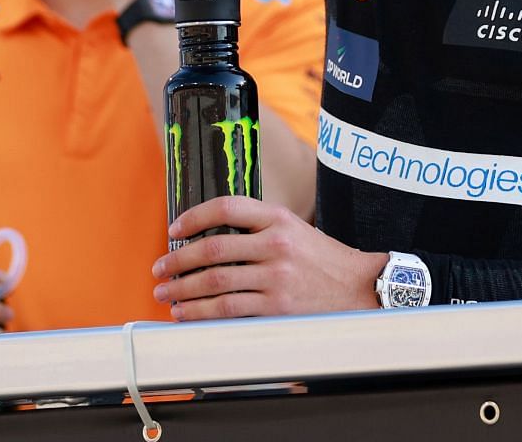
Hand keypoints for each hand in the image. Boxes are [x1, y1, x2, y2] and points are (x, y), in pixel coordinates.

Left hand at [151, 197, 383, 319]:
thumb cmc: (323, 260)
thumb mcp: (295, 230)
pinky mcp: (278, 308)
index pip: (227, 207)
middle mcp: (276, 246)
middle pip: (213, 250)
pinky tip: (189, 314)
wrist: (361, 289)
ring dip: (184, 290)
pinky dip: (203, 312)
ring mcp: (277, 278)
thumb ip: (259, 228)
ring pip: (216, 283)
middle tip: (159, 269)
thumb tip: (209, 238)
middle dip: (178, 261)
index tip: (174, 229)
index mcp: (278, 219)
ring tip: (167, 294)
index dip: (194, 217)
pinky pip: (231, 310)